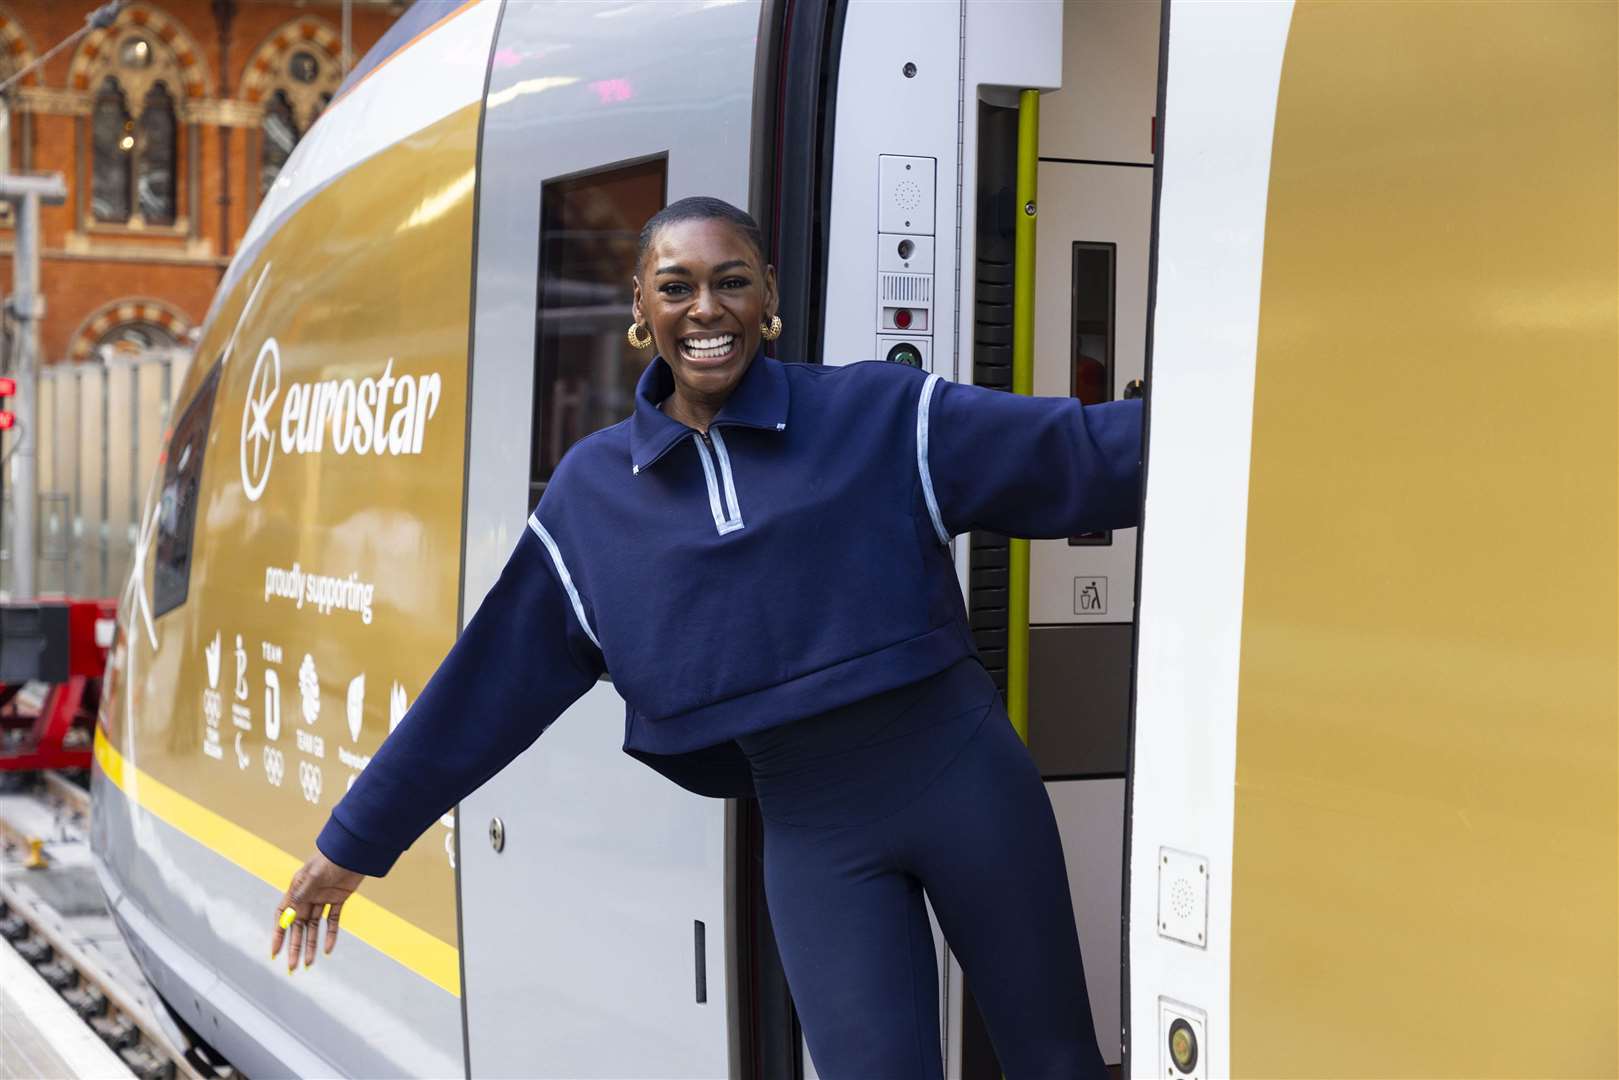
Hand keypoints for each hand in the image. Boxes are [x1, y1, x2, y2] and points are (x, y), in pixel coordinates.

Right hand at [270, 851, 364, 971]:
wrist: (354, 849)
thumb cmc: (331, 858)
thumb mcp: (314, 876)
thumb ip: (302, 894)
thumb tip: (289, 913)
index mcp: (297, 891)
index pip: (283, 917)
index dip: (278, 934)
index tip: (275, 952)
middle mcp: (308, 896)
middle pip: (298, 927)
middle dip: (294, 947)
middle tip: (292, 967)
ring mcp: (323, 898)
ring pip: (314, 927)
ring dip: (311, 945)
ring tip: (309, 964)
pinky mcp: (339, 899)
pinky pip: (333, 921)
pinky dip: (331, 935)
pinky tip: (328, 949)